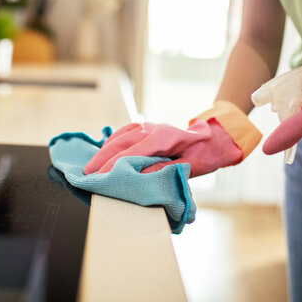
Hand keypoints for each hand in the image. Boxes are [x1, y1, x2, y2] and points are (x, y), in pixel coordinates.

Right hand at [83, 119, 242, 177]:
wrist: (214, 137)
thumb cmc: (204, 154)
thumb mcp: (189, 167)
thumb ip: (163, 170)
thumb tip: (139, 176)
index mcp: (164, 138)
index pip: (133, 151)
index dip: (114, 164)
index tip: (100, 176)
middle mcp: (153, 128)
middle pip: (121, 142)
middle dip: (102, 158)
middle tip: (87, 173)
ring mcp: (149, 125)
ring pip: (120, 135)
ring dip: (104, 150)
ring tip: (91, 165)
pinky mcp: (147, 127)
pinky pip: (124, 131)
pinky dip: (112, 141)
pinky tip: (104, 150)